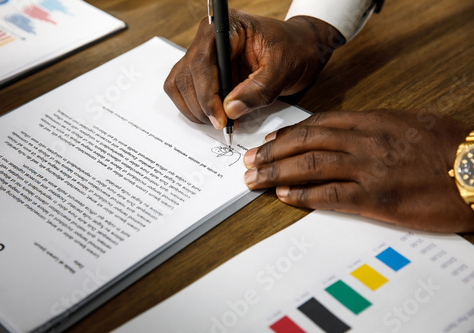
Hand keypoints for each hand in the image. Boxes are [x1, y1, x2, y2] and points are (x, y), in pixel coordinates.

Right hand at [164, 9, 342, 128]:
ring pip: (179, 84)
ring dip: (195, 108)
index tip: (219, 118)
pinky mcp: (203, 70)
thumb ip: (258, 90)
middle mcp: (209, 38)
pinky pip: (184, 89)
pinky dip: (194, 107)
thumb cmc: (294, 50)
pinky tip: (214, 115)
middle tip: (222, 124)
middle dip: (201, 105)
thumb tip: (230, 109)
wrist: (300, 49)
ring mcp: (203, 53)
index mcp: (228, 27)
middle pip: (186, 75)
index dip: (206, 94)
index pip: (202, 62)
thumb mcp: (284, 69)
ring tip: (220, 120)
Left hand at [243, 109, 473, 232]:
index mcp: (372, 121)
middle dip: (272, 152)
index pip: (317, 123)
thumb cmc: (451, 146)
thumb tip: (349, 132)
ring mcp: (367, 170)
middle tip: (250, 160)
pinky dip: (302, 196)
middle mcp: (363, 142)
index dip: (287, 133)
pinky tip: (284, 197)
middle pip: (304, 143)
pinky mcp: (375, 199)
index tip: (270, 140)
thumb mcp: (411, 122)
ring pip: (308, 167)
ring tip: (255, 179)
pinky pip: (329, 196)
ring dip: (276, 173)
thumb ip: (377, 126)